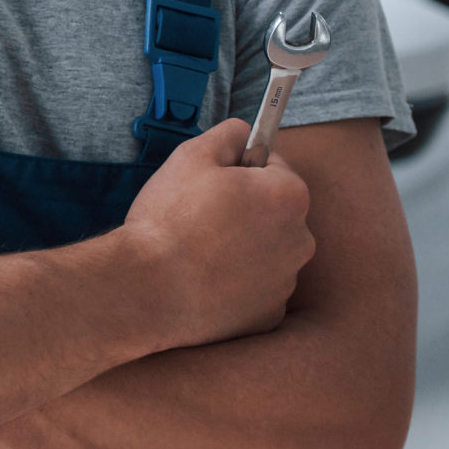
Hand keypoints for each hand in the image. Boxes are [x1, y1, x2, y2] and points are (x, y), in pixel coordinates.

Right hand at [119, 117, 314, 349]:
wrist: (148, 288)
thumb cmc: (170, 219)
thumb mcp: (192, 156)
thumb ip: (228, 134)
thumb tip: (245, 133)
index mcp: (289, 195)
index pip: (275, 167)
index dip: (241, 170)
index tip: (214, 182)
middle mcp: (300, 239)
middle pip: (275, 214)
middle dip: (247, 211)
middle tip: (202, 216)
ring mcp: (286, 282)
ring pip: (267, 253)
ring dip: (242, 248)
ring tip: (198, 251)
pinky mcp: (269, 315)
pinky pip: (257, 290)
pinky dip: (237, 285)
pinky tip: (204, 280)